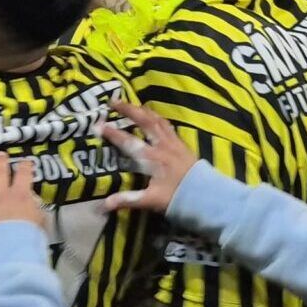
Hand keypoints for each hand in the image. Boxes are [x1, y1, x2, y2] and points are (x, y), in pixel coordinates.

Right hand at [98, 98, 198, 213]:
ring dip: (144, 110)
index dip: (112, 133)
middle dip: (128, 110)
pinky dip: (158, 118)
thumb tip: (103, 205)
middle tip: (114, 102)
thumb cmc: (177, 198)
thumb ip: (127, 200)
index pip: (128, 142)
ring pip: (158, 120)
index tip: (97, 125)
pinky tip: (155, 118)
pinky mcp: (182, 145)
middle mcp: (162, 146)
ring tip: (133, 105)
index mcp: (152, 158)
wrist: (208, 196)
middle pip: (144, 121)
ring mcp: (174, 143)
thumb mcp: (151, 201)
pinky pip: (168, 126)